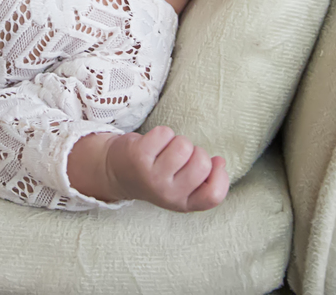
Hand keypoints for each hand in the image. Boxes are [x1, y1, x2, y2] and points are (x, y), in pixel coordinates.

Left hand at [93, 126, 228, 211]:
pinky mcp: (139, 156)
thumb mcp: (181, 186)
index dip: (220, 176)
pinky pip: (165, 133)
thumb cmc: (157, 174)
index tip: (214, 164)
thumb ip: (203, 179)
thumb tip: (220, 162)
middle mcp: (168, 194)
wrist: (115, 171)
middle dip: (196, 151)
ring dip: (178, 141)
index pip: (213, 196)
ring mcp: (152, 176)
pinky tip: (153, 143)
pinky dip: (162, 133)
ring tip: (166, 149)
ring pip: (184, 145)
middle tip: (181, 156)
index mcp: (183, 203)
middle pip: (202, 163)